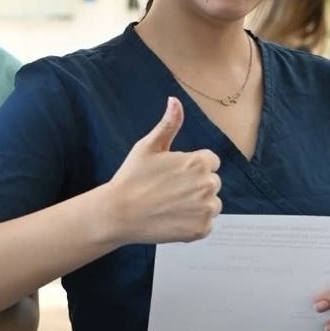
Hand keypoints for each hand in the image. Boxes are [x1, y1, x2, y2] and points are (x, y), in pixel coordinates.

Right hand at [106, 97, 221, 243]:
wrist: (118, 213)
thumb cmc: (131, 178)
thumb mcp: (148, 147)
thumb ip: (168, 124)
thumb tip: (175, 101)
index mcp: (198, 162)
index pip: (210, 161)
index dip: (190, 167)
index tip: (172, 175)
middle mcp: (208, 185)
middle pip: (211, 182)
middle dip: (195, 185)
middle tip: (168, 191)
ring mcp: (206, 210)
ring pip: (211, 204)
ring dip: (196, 205)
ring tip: (170, 205)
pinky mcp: (201, 230)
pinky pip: (206, 224)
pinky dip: (193, 223)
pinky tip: (172, 218)